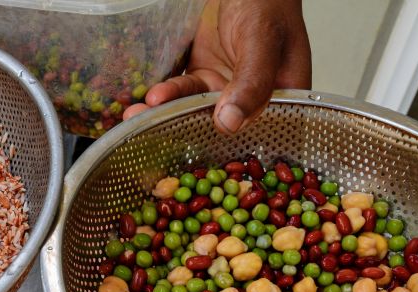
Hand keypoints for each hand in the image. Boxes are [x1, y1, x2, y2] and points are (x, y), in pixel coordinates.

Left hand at [123, 0, 310, 133]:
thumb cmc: (268, 4)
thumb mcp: (262, 41)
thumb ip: (251, 82)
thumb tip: (230, 123)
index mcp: (279, 97)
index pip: (254, 130)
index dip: (224, 145)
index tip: (193, 151)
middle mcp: (251, 98)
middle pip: (217, 124)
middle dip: (182, 131)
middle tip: (148, 134)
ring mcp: (224, 87)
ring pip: (193, 108)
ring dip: (165, 113)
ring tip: (138, 116)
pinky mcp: (203, 74)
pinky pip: (182, 89)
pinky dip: (165, 93)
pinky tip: (150, 96)